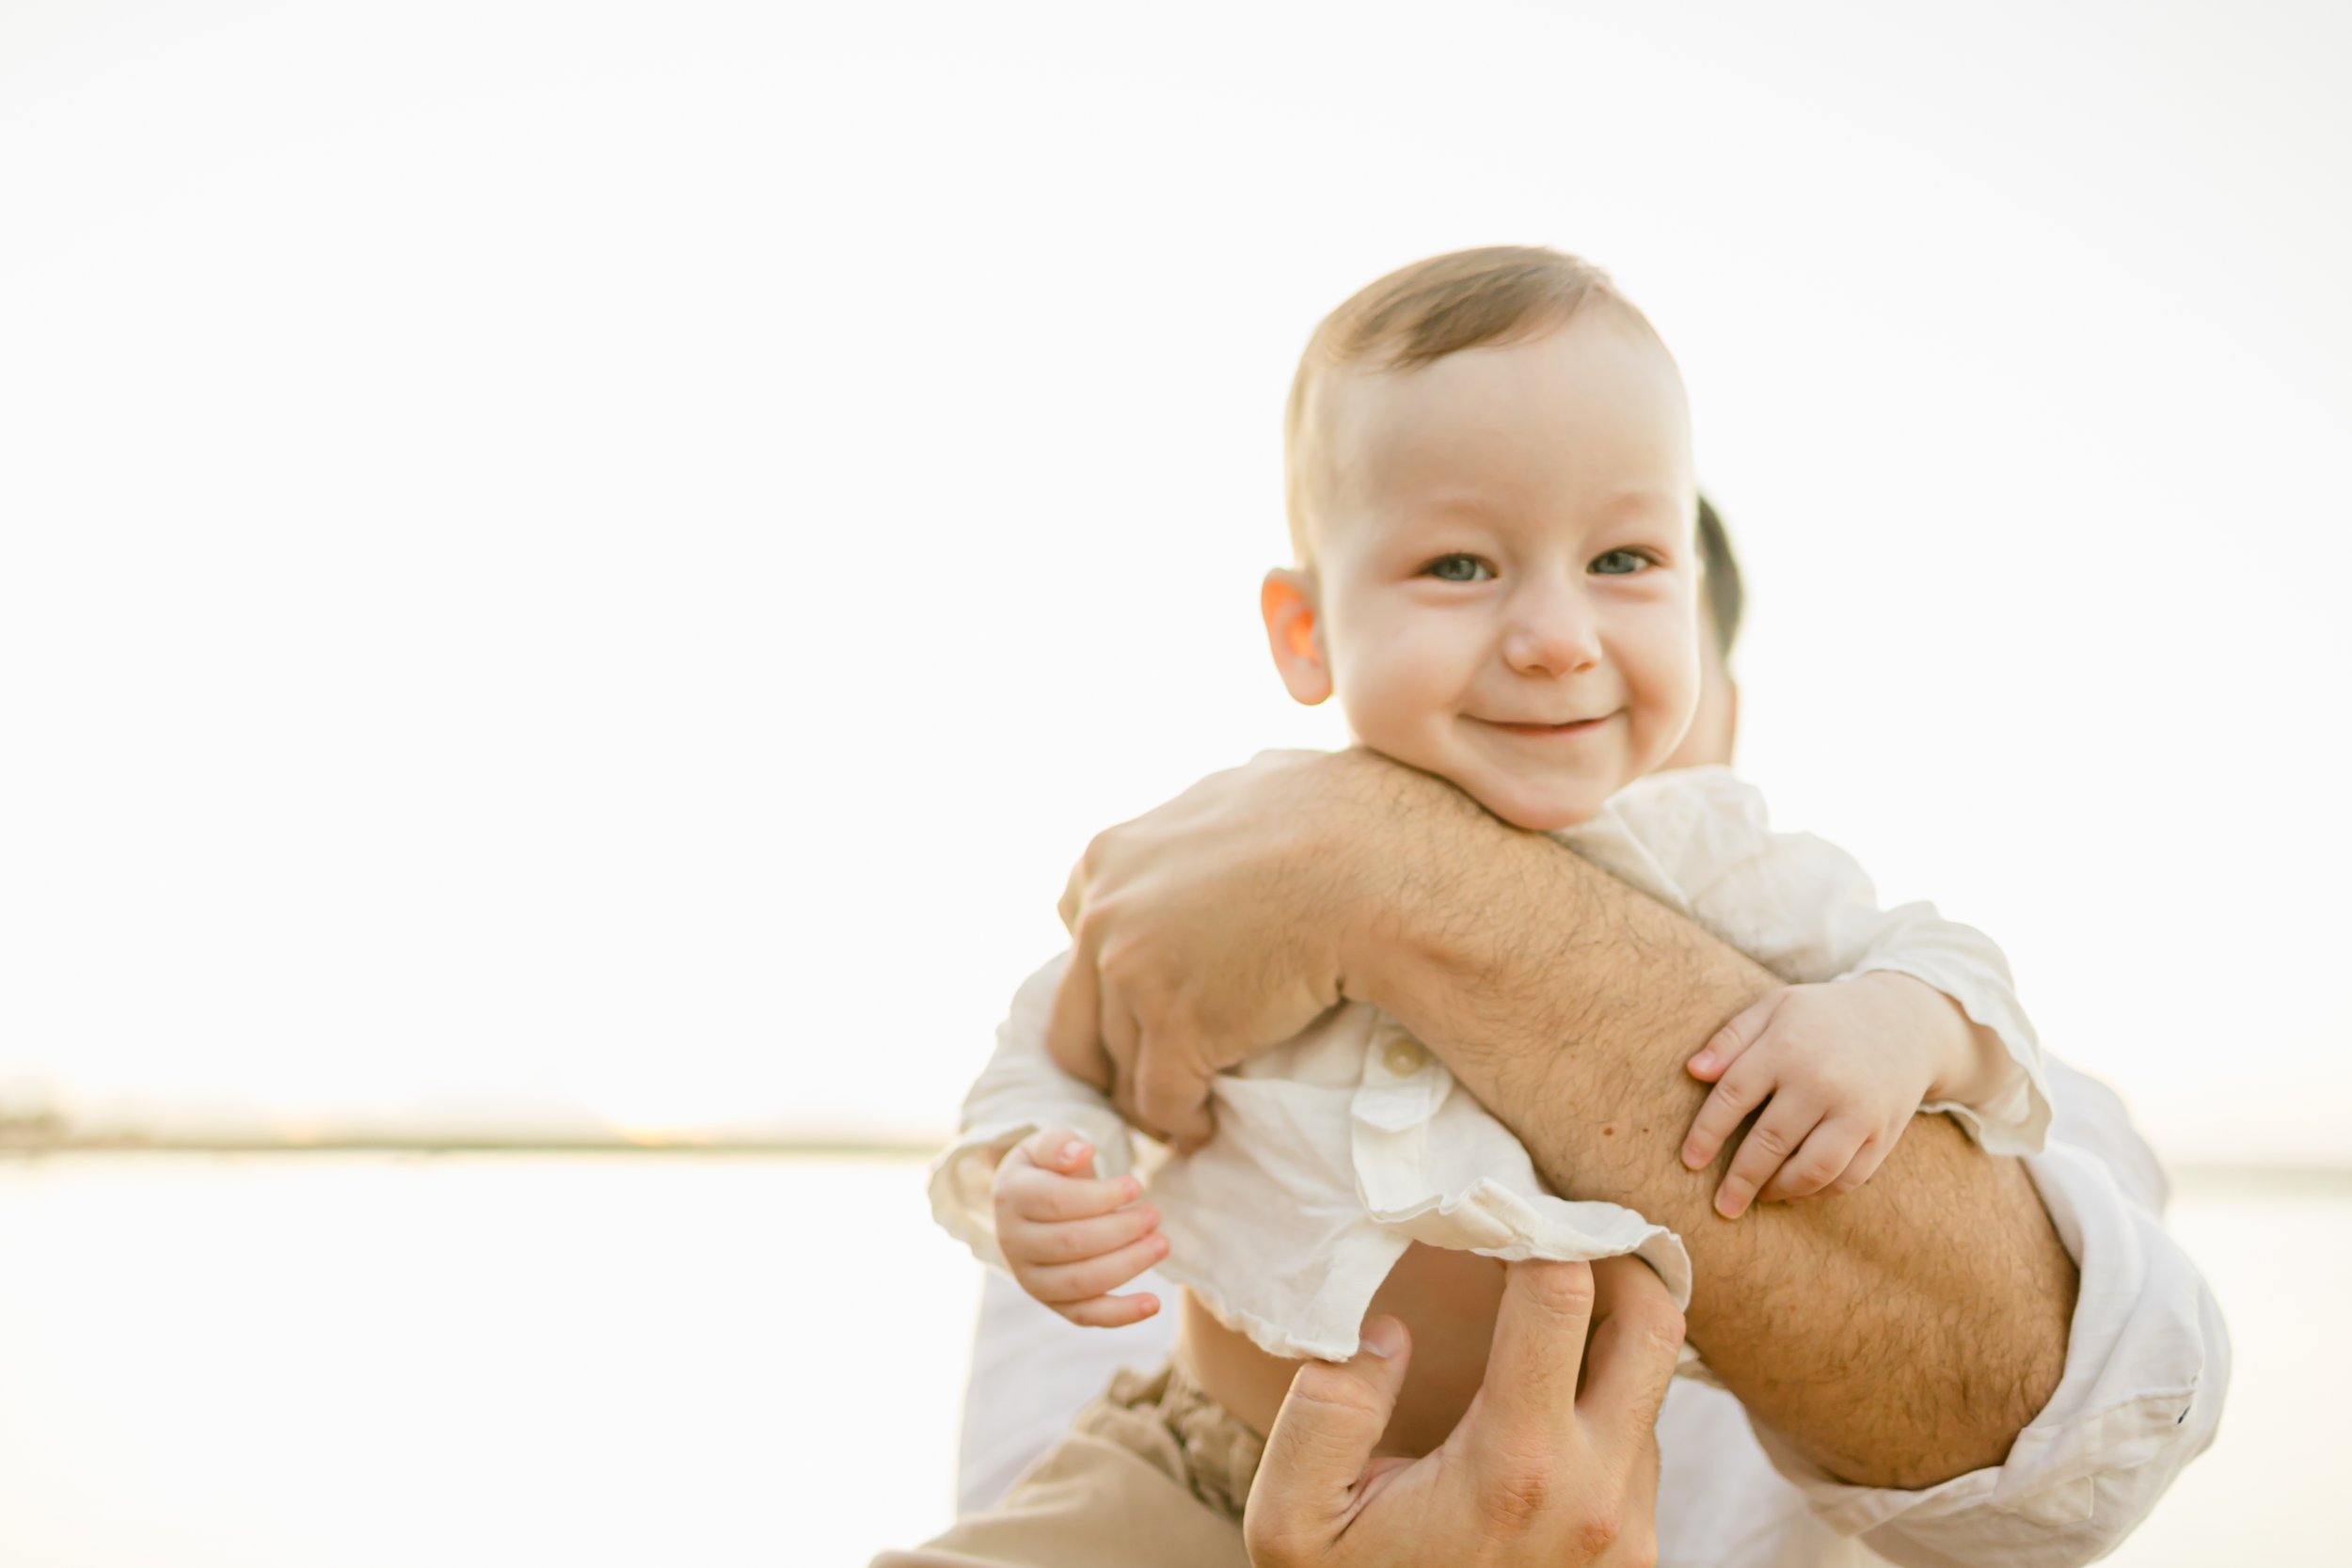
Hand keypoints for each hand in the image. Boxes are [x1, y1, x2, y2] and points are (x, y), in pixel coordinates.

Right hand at [991, 1127, 1166, 1326]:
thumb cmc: (1047, 1169)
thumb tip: (1082, 1153)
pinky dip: (1121, 1314)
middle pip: (1071, 1243)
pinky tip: (1154, 1303)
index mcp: (1011, 1198)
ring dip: (1127, 1265)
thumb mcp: (1046, 1145)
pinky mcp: (1050, 1302)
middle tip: (1155, 1215)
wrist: (1027, 1205)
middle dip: (1121, 1230)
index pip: (1058, 1202)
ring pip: (1080, 1282)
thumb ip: (1059, 1144)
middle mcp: (1012, 1242)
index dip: (1102, 1197)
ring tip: (1161, 1244)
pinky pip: (1085, 1316)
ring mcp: (1029, 1277)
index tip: (1137, 1185)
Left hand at [1046, 750, 1403, 1149]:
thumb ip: (1205, 819)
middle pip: (1077, 1013)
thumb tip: (1226, 799)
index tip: (1140, 1008)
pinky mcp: (1177, 1027)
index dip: (1107, 982)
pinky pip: (1163, 1098)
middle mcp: (1105, 914)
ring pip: (1120, 1064)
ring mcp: (1132, 973)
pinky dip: (1182, 1121)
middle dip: (1106, 1056)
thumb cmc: (1332, 816)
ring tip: (1180, 1113)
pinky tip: (1206, 1127)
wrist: (1370, 865)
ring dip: (1147, 1096)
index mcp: (1110, 856)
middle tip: (1141, 1082)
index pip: (1078, 936)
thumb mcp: (1239, 790)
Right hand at [1243, 1257, 1682, 1567]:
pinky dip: (1604, 1402)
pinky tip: (1543, 1397)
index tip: (1494, 1206)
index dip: (1532, 1227)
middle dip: (1615, 1257)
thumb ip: (1326, 1412)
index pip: (1563, 1294)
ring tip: (1540, 1313)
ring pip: (1652, 1388)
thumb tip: (1388, 1327)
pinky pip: (1641, 1446)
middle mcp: (1594, 1492)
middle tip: (1557, 1230)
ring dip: (1606, 1339)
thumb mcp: (1294, 1520)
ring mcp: (1627, 1528)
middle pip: (1657, 1323)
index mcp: (1513, 1465)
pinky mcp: (1637, 1556)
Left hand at [1678, 974, 1964, 1216]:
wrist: (1905, 1021)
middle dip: (1740, 1179)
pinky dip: (1819, 1192)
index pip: (1733, 1096)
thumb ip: (1731, 1037)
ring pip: (1812, 1169)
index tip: (1689, 1162)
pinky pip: (1848, 1178)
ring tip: (1759, 1197)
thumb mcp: (1776, 1006)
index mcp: (1786, 1047)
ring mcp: (1857, 1111)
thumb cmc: (1824, 1016)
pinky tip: (1796, 1191)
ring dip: (1780, 1191)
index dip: (1707, 1133)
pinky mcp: (1883, 1134)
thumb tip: (1693, 1071)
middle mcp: (1822, 1081)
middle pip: (1770, 1141)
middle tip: (1722, 1206)